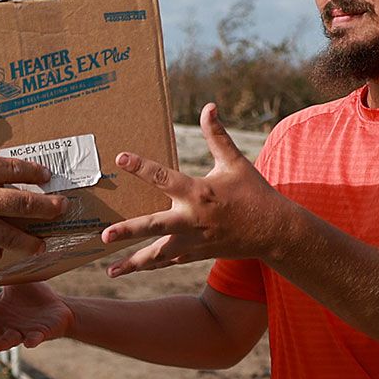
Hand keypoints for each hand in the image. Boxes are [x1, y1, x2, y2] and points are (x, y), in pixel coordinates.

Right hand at [0, 281, 74, 353]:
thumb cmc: (35, 296)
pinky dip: (32, 340)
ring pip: (7, 340)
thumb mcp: (16, 281)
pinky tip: (30, 342)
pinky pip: (33, 339)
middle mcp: (4, 325)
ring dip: (2, 344)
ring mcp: (20, 332)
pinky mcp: (37, 336)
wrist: (58, 310)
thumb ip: (3, 271)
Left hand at [98, 103, 294, 277]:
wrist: (273, 231)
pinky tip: (131, 270)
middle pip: (153, 226)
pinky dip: (150, 266)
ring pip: (157, 254)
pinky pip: (168, 262)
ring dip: (133, 263)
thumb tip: (209, 106)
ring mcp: (192, 241)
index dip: (141, 167)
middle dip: (128, 231)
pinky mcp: (195, 254)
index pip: (163, 177)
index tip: (121, 158)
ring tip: (110, 271)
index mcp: (198, 193)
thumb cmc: (253, 193)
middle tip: (104, 235)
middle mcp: (191, 219)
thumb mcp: (235, 162)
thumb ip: (217, 135)